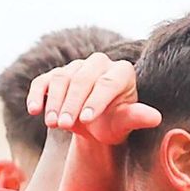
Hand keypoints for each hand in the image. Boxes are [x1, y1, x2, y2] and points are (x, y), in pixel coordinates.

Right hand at [27, 52, 160, 143]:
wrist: (96, 126)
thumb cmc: (114, 124)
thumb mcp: (125, 124)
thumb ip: (137, 118)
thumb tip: (156, 118)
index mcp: (121, 71)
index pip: (107, 83)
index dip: (96, 100)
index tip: (88, 119)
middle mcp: (99, 63)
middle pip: (82, 79)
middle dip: (72, 103)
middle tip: (65, 125)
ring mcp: (75, 67)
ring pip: (61, 79)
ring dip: (54, 102)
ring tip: (53, 124)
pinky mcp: (55, 75)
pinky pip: (43, 81)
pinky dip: (36, 95)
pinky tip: (34, 110)